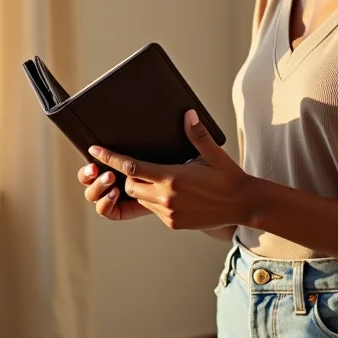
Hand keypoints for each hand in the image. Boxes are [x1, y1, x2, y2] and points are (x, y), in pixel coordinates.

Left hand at [87, 109, 251, 230]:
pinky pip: (153, 210)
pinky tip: (171, 193)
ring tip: (158, 178)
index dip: (110, 158)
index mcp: (172, 177)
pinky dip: (154, 200)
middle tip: (140, 165)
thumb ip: (197, 134)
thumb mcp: (213, 153)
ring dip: (142, 188)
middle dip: (129, 175)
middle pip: (131, 184)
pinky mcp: (173, 224)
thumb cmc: (228, 177)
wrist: (243, 204)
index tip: (94, 151)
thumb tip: (187, 114)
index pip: (131, 166)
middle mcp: (166, 197)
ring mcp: (168, 213)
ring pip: (140, 198)